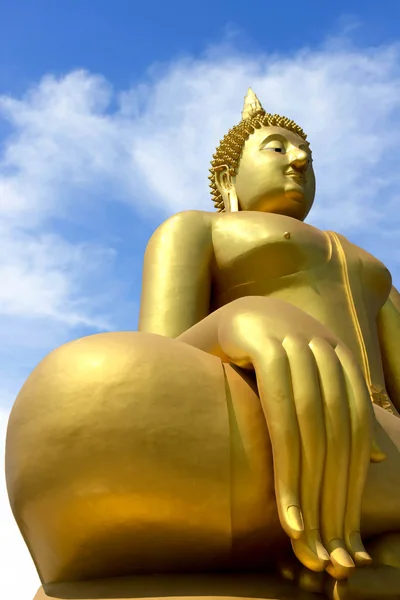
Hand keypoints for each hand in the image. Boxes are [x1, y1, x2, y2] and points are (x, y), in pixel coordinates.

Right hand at [216, 296, 384, 578]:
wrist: (219, 319)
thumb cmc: (257, 359)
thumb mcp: (300, 384)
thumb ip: (334, 413)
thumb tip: (374, 458)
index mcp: (338, 354)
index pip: (355, 427)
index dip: (352, 479)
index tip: (344, 528)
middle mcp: (322, 344)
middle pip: (339, 430)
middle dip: (333, 492)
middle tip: (326, 544)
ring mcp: (293, 340)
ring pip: (313, 426)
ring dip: (309, 487)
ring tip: (304, 534)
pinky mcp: (262, 342)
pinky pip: (281, 412)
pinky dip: (286, 461)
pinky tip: (284, 501)